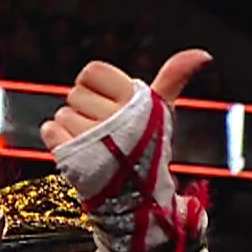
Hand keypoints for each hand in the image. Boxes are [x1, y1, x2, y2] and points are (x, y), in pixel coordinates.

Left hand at [39, 50, 212, 150]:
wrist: (137, 196)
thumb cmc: (146, 147)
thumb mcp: (161, 111)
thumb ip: (174, 78)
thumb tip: (202, 55)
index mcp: (133, 101)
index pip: (92, 71)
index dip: (95, 85)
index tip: (108, 102)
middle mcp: (113, 118)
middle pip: (75, 93)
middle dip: (85, 108)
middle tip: (104, 129)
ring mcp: (91, 138)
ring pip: (62, 113)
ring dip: (73, 127)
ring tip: (94, 143)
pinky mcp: (71, 155)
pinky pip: (49, 129)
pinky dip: (57, 138)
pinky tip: (77, 149)